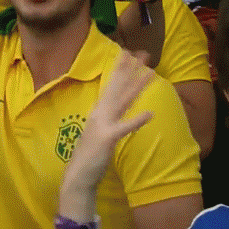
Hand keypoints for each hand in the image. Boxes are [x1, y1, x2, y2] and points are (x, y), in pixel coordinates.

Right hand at [63, 51, 153, 191]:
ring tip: (151, 73)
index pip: (111, 86)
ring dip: (137, 86)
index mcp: (98, 111)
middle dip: (129, 69)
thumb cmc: (90, 155)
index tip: (128, 54)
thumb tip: (115, 108)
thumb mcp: (99, 131)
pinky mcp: (107, 138)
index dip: (120, 69)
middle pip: (117, 87)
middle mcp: (100, 113)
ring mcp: (103, 124)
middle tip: (143, 53)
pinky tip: (150, 113)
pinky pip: (124, 127)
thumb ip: (107, 118)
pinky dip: (137, 120)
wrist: (77, 175)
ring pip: (123, 101)